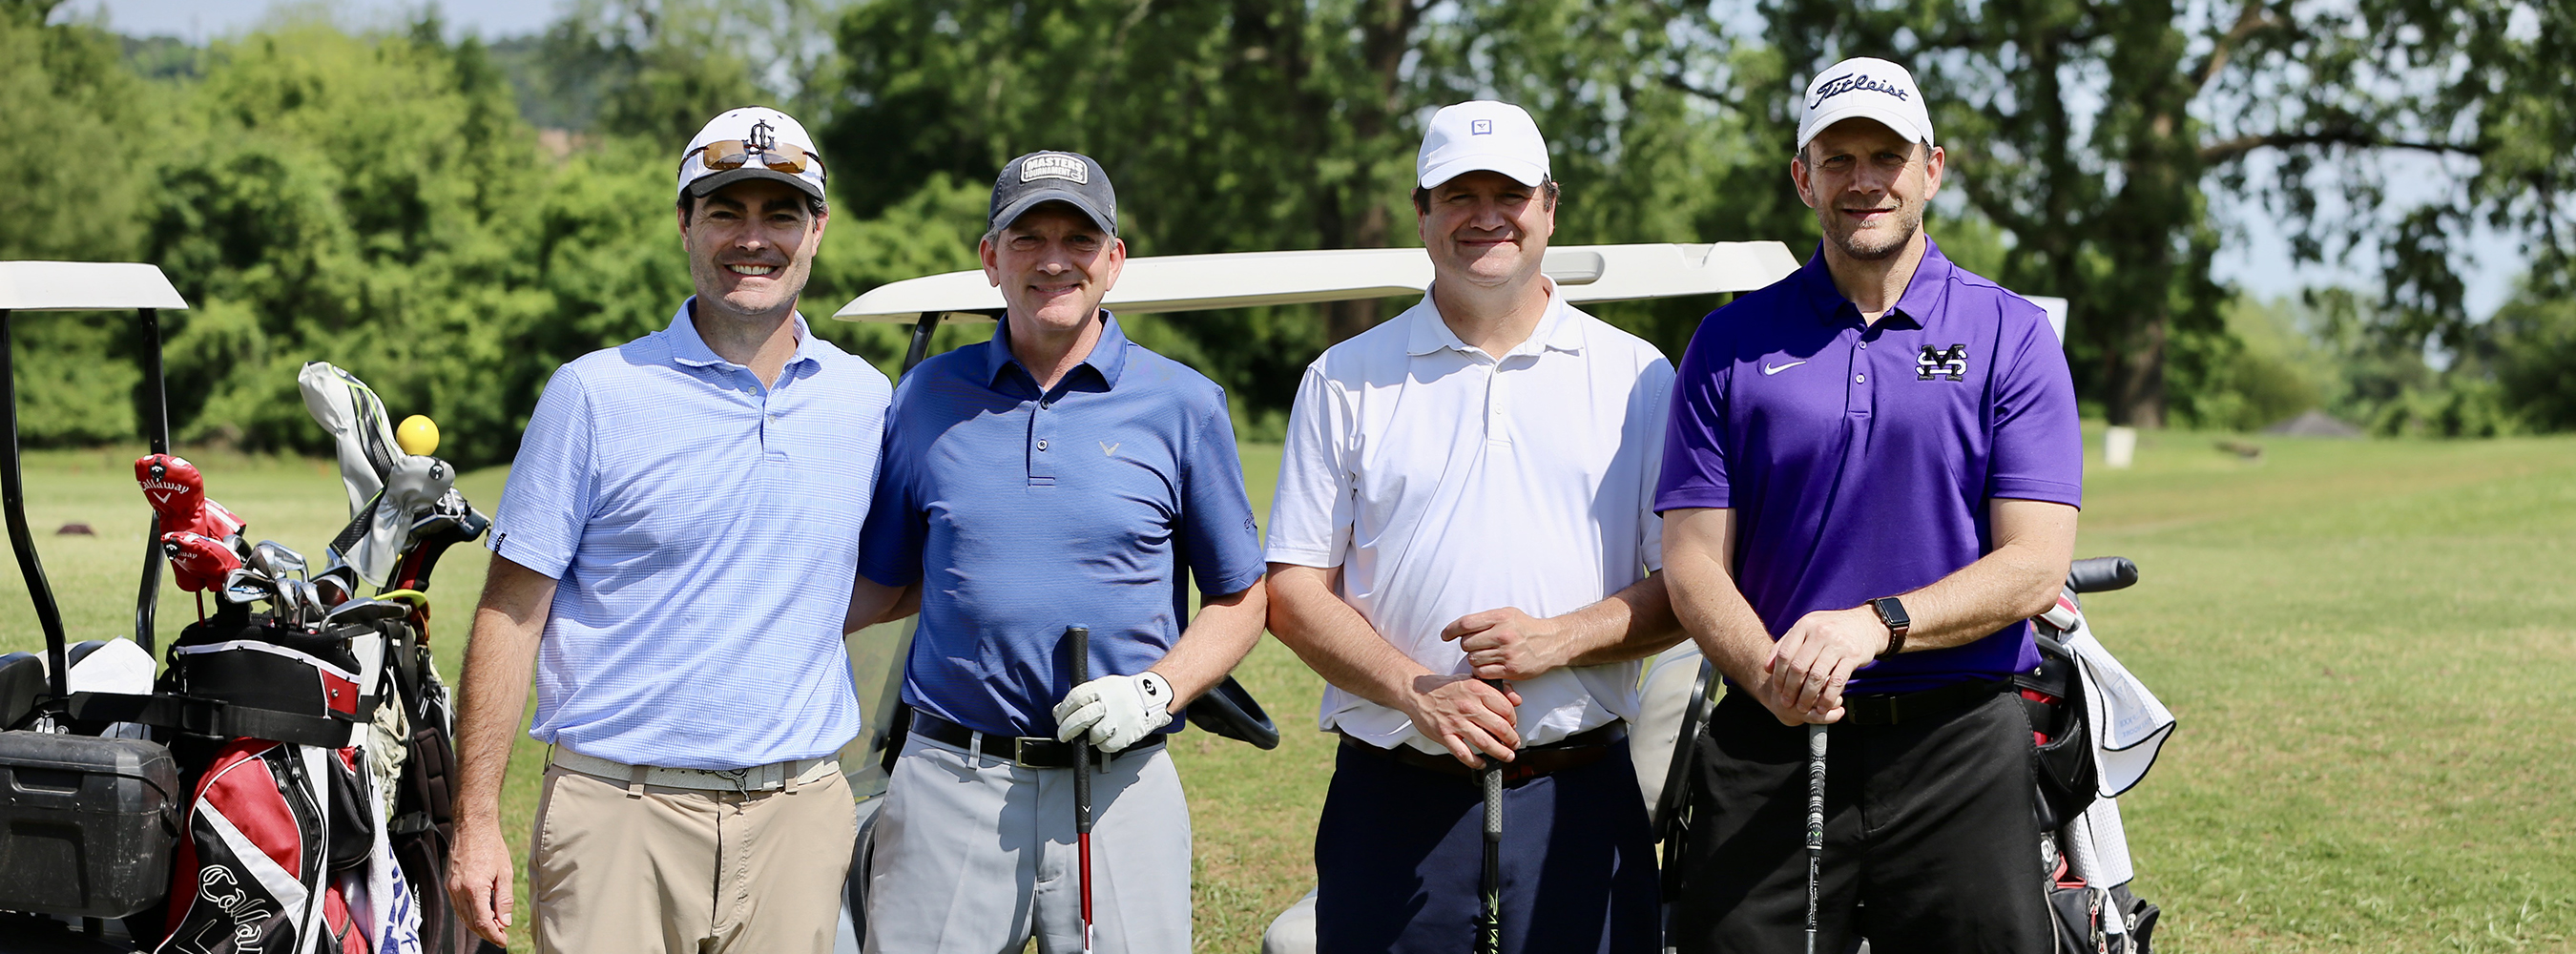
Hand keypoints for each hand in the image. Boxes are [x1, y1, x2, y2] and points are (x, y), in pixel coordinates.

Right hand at [445, 813, 514, 945]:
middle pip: (471, 923)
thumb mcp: (505, 873)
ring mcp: (451, 887)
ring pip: (462, 916)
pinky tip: (480, 914)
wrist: (472, 827)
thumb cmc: (491, 846)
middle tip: (500, 935)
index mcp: (474, 888)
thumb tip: (505, 921)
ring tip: (493, 927)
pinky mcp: (448, 883)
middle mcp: (458, 890)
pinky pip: (457, 906)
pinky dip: (468, 915)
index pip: (483, 922)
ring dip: (477, 926)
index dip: (494, 934)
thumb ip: (504, 899)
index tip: (503, 940)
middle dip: (486, 933)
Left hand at [1052, 671, 1174, 751]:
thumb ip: (1081, 698)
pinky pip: (1107, 746)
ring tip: (1091, 733)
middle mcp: (1111, 702)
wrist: (1152, 697)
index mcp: (1102, 688)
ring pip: (1094, 735)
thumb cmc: (1121, 694)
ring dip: (1088, 737)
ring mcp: (1120, 718)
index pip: (1075, 698)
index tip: (1059, 718)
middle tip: (1063, 734)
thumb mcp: (1102, 687)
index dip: (1064, 710)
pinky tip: (1105, 737)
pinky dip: (1102, 744)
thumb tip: (1058, 712)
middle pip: (1082, 718)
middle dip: (1067, 729)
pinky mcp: (1127, 734)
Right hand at [1399, 674, 1523, 767]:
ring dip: (1500, 752)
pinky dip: (1475, 762)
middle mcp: (1468, 706)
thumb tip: (1517, 700)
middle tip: (1514, 743)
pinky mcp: (1445, 735)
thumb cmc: (1446, 688)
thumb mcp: (1473, 680)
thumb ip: (1498, 689)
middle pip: (1499, 727)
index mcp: (1477, 690)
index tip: (1513, 725)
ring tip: (1507, 755)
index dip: (1514, 720)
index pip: (1506, 709)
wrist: (1418, 692)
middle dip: (1512, 739)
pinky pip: (1463, 753)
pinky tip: (1482, 762)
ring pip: (1485, 742)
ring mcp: (1456, 722)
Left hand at [1440, 607, 1570, 681]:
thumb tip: (1459, 628)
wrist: (1551, 643)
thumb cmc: (1525, 627)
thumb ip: (1485, 619)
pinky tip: (1488, 665)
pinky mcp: (1511, 669)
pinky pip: (1482, 672)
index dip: (1451, 630)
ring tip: (1485, 655)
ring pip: (1473, 659)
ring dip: (1474, 658)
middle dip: (1466, 645)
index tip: (1445, 636)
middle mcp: (1503, 635)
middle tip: (1476, 645)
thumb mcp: (1507, 614)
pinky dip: (1481, 670)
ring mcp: (1507, 653)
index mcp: (1500, 617)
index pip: (1465, 623)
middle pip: (1466, 643)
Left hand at [1762, 606, 1884, 724]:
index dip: (1778, 675)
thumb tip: (1767, 667)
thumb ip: (1786, 644)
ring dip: (1808, 697)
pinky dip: (1828, 697)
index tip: (1777, 689)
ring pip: (1816, 676)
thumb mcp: (1807, 629)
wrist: (1865, 623)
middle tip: (1787, 703)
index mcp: (1805, 625)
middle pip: (1798, 667)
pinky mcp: (1852, 656)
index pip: (1785, 654)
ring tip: (1803, 708)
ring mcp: (1837, 644)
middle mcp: (1820, 632)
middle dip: (1790, 689)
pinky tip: (1823, 707)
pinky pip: (1837, 681)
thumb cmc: (1831, 629)